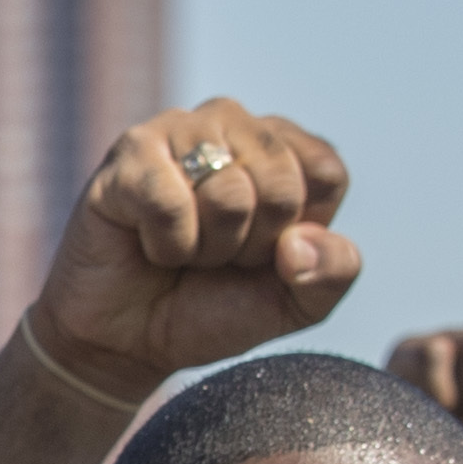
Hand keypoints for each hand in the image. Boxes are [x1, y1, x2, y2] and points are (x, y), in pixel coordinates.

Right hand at [24, 102, 360, 403]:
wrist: (128, 340)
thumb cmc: (211, 308)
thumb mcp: (295, 302)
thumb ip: (334, 272)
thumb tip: (299, 241)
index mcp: (283, 147)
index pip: (325, 173)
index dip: (295, 233)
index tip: (261, 254)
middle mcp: (233, 123)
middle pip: (280, 185)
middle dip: (250, 244)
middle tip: (215, 255)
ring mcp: (179, 130)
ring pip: (229, 192)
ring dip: (207, 247)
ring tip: (183, 248)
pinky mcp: (129, 153)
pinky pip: (171, 204)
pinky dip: (165, 245)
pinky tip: (148, 243)